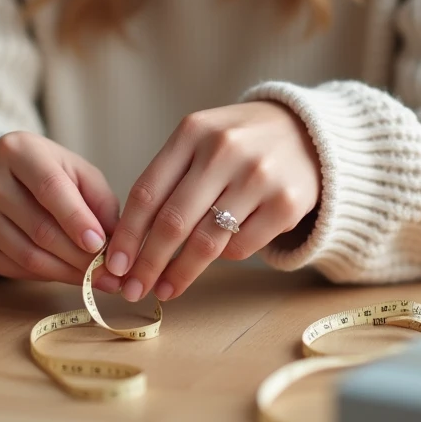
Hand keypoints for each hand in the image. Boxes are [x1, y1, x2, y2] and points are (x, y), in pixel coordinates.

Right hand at [0, 131, 121, 291]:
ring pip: (27, 255)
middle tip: (108, 273)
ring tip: (95, 279)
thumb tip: (115, 244)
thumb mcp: (77, 172)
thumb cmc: (48, 174)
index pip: (49, 188)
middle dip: (80, 256)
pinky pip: (14, 269)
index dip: (76, 219)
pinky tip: (66, 274)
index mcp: (16, 149)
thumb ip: (100, 201)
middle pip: (40, 228)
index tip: (100, 245)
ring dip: (67, 272)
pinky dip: (46, 277)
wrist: (0, 180)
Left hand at [105, 101, 320, 301]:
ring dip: (179, 274)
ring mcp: (258, 177)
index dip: (126, 235)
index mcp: (193, 131)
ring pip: (206, 243)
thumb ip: (168, 179)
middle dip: (147, 264)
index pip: (147, 193)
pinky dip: (224, 258)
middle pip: (173, 223)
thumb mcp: (200, 140)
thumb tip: (131, 243)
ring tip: (164, 290)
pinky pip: (240, 247)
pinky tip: (218, 255)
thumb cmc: (239, 142)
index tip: (113, 265)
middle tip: (132, 289)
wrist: (307, 132)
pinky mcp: (286, 204)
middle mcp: (224, 150)